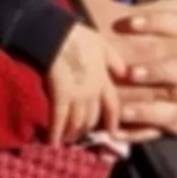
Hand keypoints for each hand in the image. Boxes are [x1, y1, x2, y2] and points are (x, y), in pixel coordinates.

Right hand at [45, 25, 120, 144]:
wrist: (57, 35)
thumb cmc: (79, 37)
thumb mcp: (103, 45)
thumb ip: (114, 61)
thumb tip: (124, 74)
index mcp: (104, 80)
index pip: (113, 106)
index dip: (113, 121)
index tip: (113, 132)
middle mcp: (93, 92)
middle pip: (93, 118)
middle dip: (88, 129)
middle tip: (82, 136)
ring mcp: (77, 96)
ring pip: (78, 122)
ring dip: (73, 133)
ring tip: (67, 140)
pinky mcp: (61, 96)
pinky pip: (60, 120)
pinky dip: (56, 132)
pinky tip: (52, 142)